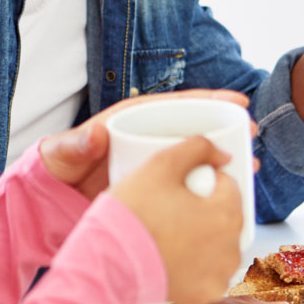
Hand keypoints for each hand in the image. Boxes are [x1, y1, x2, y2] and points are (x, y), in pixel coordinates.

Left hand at [39, 88, 250, 201]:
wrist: (52, 202)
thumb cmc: (57, 169)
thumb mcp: (63, 154)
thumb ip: (75, 144)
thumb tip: (95, 133)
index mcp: (131, 120)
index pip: (174, 105)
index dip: (207, 101)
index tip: (235, 102)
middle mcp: (147, 138)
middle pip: (193, 127)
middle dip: (226, 127)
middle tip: (252, 132)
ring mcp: (155, 163)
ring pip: (196, 155)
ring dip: (224, 157)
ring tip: (251, 165)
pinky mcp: (157, 188)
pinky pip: (188, 182)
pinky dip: (209, 186)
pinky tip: (230, 196)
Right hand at [109, 136, 242, 303]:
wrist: (106, 263)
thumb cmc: (132, 213)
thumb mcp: (161, 163)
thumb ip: (198, 147)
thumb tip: (223, 154)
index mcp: (227, 213)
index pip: (227, 184)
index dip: (204, 179)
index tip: (180, 186)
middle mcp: (231, 249)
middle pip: (226, 215)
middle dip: (205, 208)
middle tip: (171, 207)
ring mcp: (218, 276)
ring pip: (219, 244)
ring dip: (204, 236)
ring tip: (170, 231)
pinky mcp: (203, 296)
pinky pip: (207, 272)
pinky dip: (195, 263)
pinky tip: (173, 255)